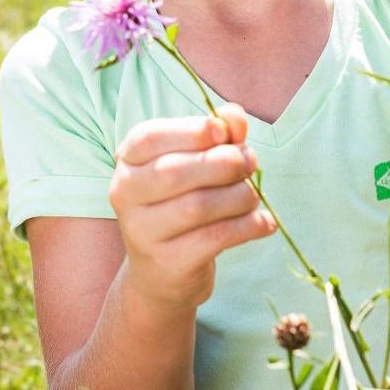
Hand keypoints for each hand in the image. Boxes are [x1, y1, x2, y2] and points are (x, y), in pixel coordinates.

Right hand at [110, 103, 275, 312]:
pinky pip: (214, 238)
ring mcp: (142, 232)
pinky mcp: (167, 263)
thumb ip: (215, 136)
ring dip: (239, 196)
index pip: (149, 137)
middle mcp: (125, 194)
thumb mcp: (194, 165)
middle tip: (250, 161)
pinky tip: (264, 223)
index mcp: (128, 162)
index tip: (222, 131)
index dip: (189, 131)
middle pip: (175, 172)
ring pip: (198, 206)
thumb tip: (235, 116)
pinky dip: (247, 226)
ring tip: (253, 196)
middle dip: (223, 163)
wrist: (162, 273)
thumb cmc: (180, 205)